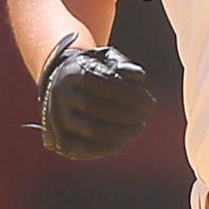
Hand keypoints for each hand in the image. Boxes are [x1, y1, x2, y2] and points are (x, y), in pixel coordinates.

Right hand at [37, 35, 155, 159]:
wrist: (61, 87)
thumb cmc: (93, 72)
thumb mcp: (106, 60)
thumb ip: (123, 65)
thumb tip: (139, 76)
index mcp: (73, 72)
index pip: (103, 83)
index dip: (130, 95)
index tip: (150, 102)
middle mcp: (62, 95)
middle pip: (97, 108)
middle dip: (128, 114)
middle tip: (145, 115)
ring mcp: (58, 119)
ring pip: (92, 131)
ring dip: (122, 132)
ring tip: (138, 127)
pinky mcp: (61, 140)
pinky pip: (86, 148)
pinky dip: (109, 146)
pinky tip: (124, 139)